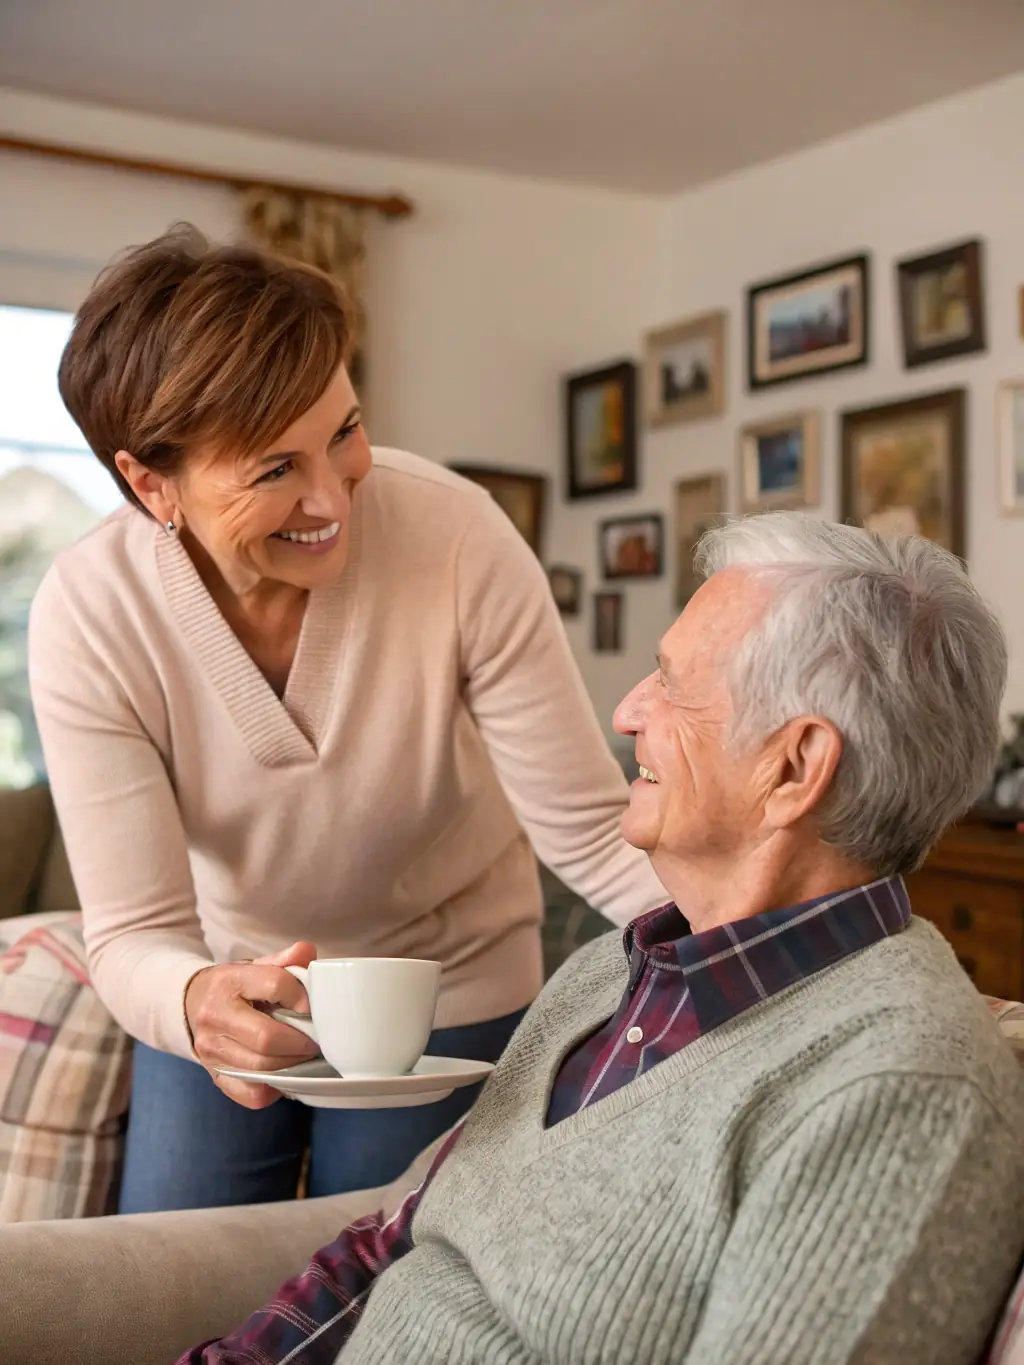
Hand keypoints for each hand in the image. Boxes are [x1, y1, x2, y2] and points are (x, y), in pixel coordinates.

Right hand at [185, 940, 320, 1107]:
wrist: (191, 1005)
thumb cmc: (234, 987)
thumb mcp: (255, 966)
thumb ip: (282, 960)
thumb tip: (307, 952)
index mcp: (229, 981)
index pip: (274, 984)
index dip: (301, 997)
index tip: (311, 1006)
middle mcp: (214, 1016)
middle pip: (266, 1037)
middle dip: (299, 1042)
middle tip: (315, 1040)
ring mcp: (211, 1050)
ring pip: (261, 1068)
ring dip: (292, 1065)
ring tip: (304, 1056)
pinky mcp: (214, 1076)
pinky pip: (251, 1094)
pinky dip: (275, 1088)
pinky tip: (283, 1073)